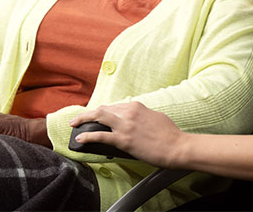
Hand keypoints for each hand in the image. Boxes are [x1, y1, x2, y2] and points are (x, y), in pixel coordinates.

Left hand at [69, 102, 184, 167]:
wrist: (178, 146)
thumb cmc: (170, 134)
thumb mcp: (155, 116)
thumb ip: (142, 115)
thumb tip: (134, 117)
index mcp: (136, 106)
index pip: (113, 106)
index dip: (102, 112)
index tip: (95, 116)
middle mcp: (129, 112)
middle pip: (102, 109)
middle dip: (87, 113)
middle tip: (77, 119)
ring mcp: (125, 125)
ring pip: (98, 117)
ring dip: (83, 120)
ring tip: (74, 125)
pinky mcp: (124, 140)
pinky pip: (101, 136)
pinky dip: (88, 137)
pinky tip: (80, 139)